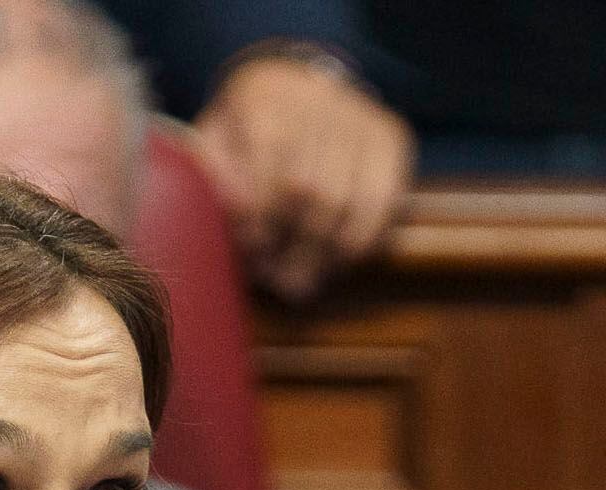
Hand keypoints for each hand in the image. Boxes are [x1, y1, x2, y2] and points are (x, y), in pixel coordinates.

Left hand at [187, 52, 411, 300]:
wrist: (297, 90)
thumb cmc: (246, 129)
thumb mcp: (215, 140)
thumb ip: (214, 173)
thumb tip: (236, 213)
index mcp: (265, 94)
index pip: (269, 158)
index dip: (260, 214)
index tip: (251, 250)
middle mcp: (319, 97)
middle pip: (310, 188)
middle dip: (291, 245)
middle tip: (277, 280)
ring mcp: (361, 117)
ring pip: (346, 203)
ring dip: (323, 255)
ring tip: (301, 283)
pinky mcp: (391, 137)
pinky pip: (382, 204)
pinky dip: (360, 243)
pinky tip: (336, 263)